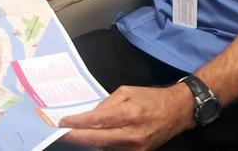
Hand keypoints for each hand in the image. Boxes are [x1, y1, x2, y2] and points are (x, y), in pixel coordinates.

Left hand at [58, 84, 195, 150]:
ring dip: (86, 141)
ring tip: (72, 134)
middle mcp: (131, 134)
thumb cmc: (151, 98)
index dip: (77, 123)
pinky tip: (91, 138)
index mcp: (129, 113)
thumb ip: (107, 104)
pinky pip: (113, 149)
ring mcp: (135, 148)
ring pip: (103, 146)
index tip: (63, 122)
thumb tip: (90, 115)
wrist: (177, 112)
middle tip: (60, 133)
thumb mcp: (127, 92)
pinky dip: (101, 143)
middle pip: (96, 139)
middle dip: (75, 137)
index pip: (97, 121)